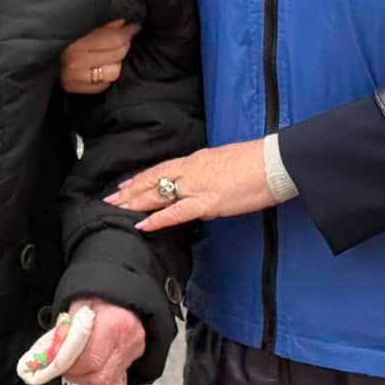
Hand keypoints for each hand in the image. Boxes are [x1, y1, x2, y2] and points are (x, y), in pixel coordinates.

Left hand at [56, 298, 146, 384]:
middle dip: (78, 376)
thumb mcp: (79, 306)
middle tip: (66, 369)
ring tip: (78, 366)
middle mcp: (128, 341)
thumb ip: (67, 331)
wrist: (124, 294)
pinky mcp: (137, 355)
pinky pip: (115, 374)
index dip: (71, 368)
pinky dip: (99, 373)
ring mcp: (134, 350)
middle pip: (100, 377)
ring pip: (108, 381)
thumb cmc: (100, 297)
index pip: (90, 359)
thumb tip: (52, 354)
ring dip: (88, 378)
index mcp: (113, 324)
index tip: (57, 366)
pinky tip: (91, 362)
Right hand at [60, 19, 137, 94]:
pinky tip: (104, 69)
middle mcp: (78, 64)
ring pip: (115, 71)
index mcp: (77, 46)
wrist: (52, 72)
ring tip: (110, 58)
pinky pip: (107, 83)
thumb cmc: (68, 51)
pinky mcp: (85, 91)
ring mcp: (81, 80)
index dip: (126, 32)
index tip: (135, 27)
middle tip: (125, 40)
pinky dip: (109, 76)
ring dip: (116, 63)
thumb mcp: (82, 37)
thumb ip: (103, 30)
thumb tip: (124, 23)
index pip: (111, 39)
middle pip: (116, 54)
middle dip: (124, 45)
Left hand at [106, 141, 275, 230]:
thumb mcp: (225, 162)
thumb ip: (208, 174)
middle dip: (130, 191)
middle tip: (110, 199)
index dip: (141, 178)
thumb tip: (201, 187)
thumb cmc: (256, 163)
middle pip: (153, 180)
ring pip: (158, 194)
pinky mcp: (209, 202)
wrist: (274, 161)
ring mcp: (198, 186)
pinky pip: (177, 212)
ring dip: (135, 203)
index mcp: (196, 160)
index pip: (161, 169)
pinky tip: (143, 225)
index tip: (125, 184)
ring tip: (117, 210)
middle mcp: (191, 170)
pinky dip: (158, 219)